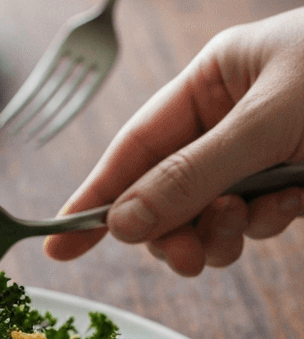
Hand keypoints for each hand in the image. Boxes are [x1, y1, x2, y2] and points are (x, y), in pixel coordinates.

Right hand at [43, 10, 303, 275]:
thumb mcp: (267, 122)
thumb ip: (194, 173)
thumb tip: (122, 223)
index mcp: (211, 80)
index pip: (135, 146)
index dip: (96, 197)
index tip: (58, 244)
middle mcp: (228, 118)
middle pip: (166, 192)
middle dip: (172, 227)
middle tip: (186, 257)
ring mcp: (261, 153)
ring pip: (208, 216)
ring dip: (221, 233)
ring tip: (247, 221)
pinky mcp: (293, 182)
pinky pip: (256, 222)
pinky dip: (270, 222)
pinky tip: (298, 200)